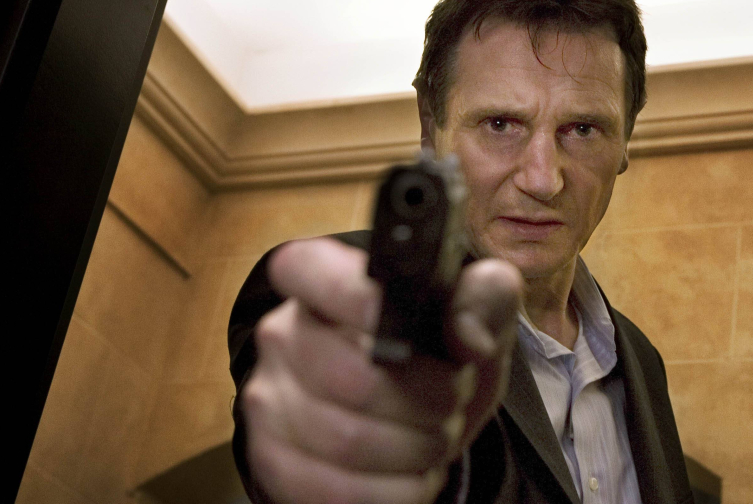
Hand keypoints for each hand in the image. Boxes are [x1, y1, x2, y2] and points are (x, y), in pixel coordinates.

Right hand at [240, 237, 520, 503]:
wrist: (409, 422)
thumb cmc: (434, 358)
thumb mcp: (473, 317)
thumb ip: (482, 300)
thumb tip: (467, 334)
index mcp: (321, 279)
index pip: (308, 269)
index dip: (356, 296)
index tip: (406, 327)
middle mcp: (282, 336)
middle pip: (355, 378)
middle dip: (428, 400)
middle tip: (452, 400)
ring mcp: (270, 403)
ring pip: (350, 440)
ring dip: (418, 448)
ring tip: (434, 435)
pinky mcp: (274, 464)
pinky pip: (340, 491)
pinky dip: (397, 490)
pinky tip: (411, 471)